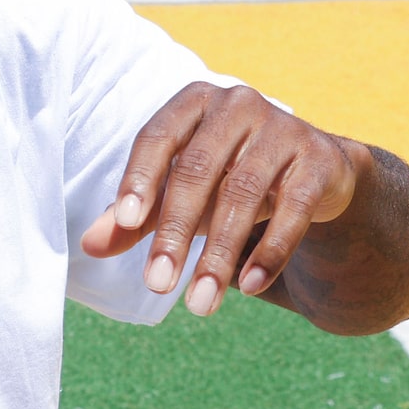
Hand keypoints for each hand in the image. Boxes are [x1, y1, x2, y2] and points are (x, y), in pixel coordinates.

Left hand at [78, 82, 369, 314]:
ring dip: (219, 254)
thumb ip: (134, 216)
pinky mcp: (319, 160)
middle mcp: (238, 105)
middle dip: (175, 233)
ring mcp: (283, 128)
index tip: (126, 223)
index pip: (157, 137)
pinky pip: (293, 208)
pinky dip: (270, 250)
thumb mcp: (178, 193)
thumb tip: (89, 246)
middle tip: (157, 285)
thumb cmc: (225, 177)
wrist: (312, 170)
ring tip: (201, 303)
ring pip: (243, 194)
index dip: (140, 179)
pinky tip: (250, 286)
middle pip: (196, 172)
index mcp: (193, 104)